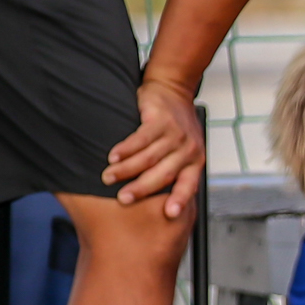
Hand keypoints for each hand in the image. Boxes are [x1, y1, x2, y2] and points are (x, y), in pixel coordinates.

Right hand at [103, 78, 204, 217]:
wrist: (174, 90)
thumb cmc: (176, 126)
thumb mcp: (184, 150)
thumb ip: (175, 170)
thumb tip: (158, 202)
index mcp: (195, 160)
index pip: (189, 185)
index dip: (179, 200)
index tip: (169, 214)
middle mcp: (188, 149)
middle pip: (163, 174)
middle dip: (141, 189)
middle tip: (123, 199)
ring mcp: (175, 134)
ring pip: (148, 158)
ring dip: (126, 170)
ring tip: (108, 177)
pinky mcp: (161, 120)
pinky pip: (141, 139)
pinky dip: (125, 149)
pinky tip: (113, 156)